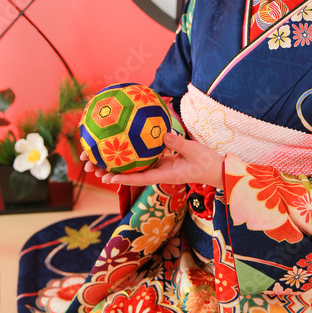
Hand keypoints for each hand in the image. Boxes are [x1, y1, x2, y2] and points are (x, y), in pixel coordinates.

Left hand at [95, 134, 224, 188]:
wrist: (217, 169)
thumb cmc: (207, 163)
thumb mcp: (194, 151)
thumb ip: (178, 143)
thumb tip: (162, 133)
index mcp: (166, 175)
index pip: (141, 179)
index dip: (124, 179)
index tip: (108, 177)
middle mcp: (160, 173)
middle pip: (133, 175)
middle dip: (113, 173)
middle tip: (94, 168)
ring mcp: (161, 168)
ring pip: (137, 168)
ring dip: (120, 165)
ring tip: (100, 159)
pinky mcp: (164, 161)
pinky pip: (146, 159)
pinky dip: (134, 155)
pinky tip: (123, 147)